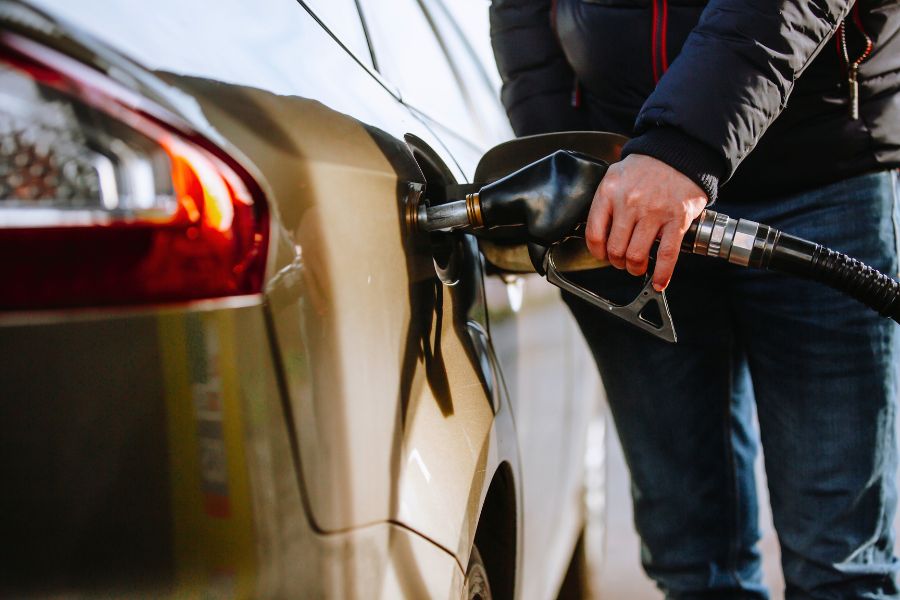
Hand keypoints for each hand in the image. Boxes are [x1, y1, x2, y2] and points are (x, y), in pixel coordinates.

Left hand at [585, 154, 706, 290]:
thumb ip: (605, 201)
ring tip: (637, 267)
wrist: (679, 152)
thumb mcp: (615, 176)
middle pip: (615, 249)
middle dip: (617, 262)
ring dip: (635, 268)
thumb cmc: (646, 167)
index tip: (602, 255)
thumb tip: (600, 231)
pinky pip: (667, 255)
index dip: (597, 252)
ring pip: (636, 255)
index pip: (594, 234)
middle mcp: (629, 203)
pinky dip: (663, 273)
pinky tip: (658, 282)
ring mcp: (654, 212)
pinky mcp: (677, 219)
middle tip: (622, 262)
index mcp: (610, 192)